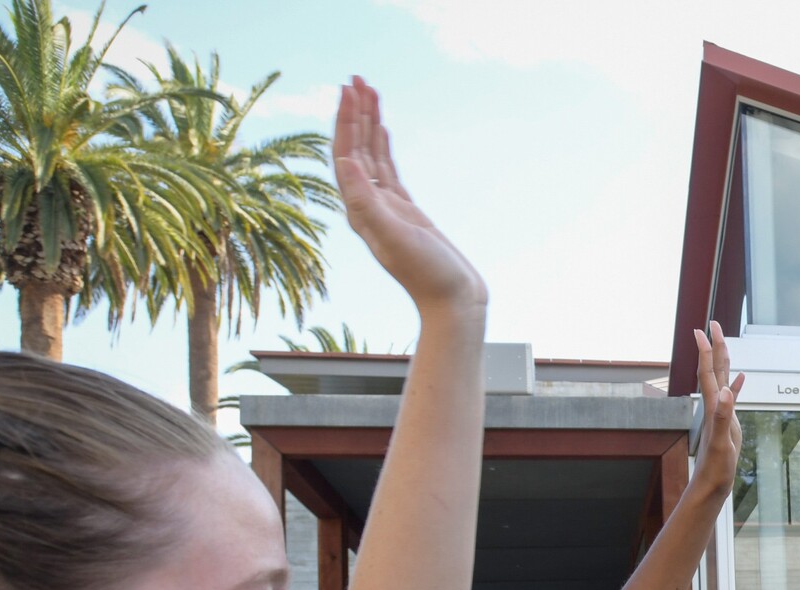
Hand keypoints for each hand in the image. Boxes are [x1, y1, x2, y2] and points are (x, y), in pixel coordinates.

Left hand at [332, 77, 485, 313]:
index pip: (347, 154)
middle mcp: (367, 205)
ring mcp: (386, 207)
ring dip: (366, 123)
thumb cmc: (427, 274)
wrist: (454, 301)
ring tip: (367, 92)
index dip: (346, 120)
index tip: (349, 89)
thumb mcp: (395, 236)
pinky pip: (387, 169)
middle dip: (353, 113)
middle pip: (355, 148)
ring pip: (370, 155)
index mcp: (360, 208)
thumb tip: (345, 162)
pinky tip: (382, 129)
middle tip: (356, 78)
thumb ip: (367, 201)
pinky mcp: (405, 210)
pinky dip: (382, 145)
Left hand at [690, 321, 743, 494]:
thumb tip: (727, 391)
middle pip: (714, 369)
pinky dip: (737, 384)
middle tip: (714, 323)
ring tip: (723, 342)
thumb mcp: (722, 442)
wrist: (711, 483)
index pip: (708, 372)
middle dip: (714, 346)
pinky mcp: (729, 421)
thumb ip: (724, 416)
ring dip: (723, 360)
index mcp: (714, 406)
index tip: (702, 330)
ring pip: (723, 378)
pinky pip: (733, 396)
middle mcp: (715, 404)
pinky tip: (741, 377)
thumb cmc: (716, 467)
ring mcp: (722, 412)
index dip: (706, 350)